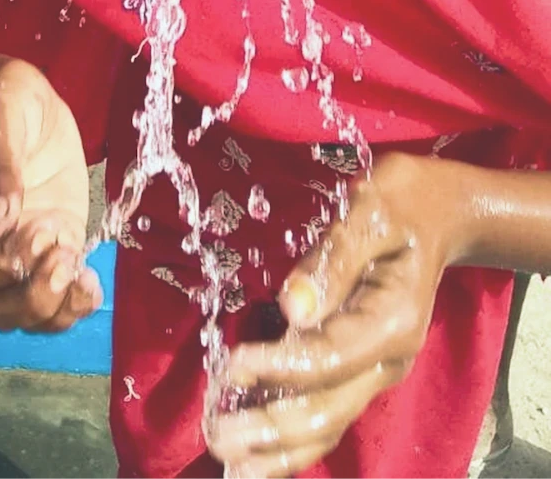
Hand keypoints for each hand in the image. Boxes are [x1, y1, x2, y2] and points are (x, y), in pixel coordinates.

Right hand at [0, 57, 101, 333]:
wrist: (24, 94)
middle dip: (35, 299)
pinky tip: (91, 281)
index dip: (11, 263)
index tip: (43, 226)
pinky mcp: (57, 241)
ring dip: (58, 307)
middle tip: (64, 257)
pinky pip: (60, 295)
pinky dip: (76, 302)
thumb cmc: (3, 101)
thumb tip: (1, 224)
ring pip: (28, 313)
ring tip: (81, 273)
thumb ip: (0, 168)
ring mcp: (25, 245)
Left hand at [207, 153, 454, 477]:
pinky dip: (291, 439)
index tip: (230, 366)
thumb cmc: (398, 204)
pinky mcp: (358, 369)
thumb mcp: (369, 211)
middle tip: (217, 437)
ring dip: (277, 449)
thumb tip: (291, 306)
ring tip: (230, 466)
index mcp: (390, 323)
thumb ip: (331, 259)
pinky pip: (325, 413)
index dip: (277, 367)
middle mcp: (385, 360)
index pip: (327, 358)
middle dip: (270, 428)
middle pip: (326, 408)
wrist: (438, 214)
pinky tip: (256, 456)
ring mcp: (373, 370)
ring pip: (326, 423)